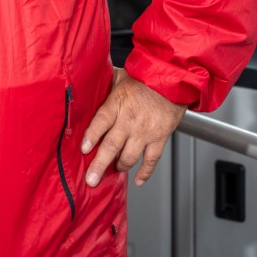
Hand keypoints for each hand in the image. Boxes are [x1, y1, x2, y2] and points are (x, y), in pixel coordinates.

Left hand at [80, 67, 186, 187]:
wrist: (173, 79)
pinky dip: (145, 172)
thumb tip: (86, 86)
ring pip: (130, 156)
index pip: (101, 122)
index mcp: (118, 103)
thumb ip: (104, 86)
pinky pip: (152, 160)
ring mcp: (146, 131)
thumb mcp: (119, 77)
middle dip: (100, 164)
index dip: (91, 136)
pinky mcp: (160, 138)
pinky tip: (138, 180)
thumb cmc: (145, 77)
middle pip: (112, 145)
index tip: (83, 149)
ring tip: (113, 171)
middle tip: (91, 179)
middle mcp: (131, 120)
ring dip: (120, 167)